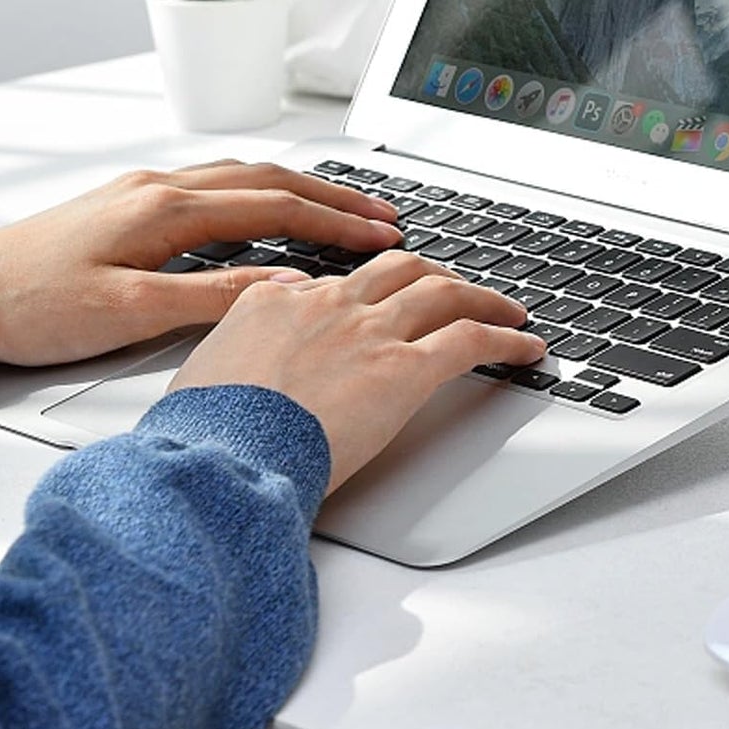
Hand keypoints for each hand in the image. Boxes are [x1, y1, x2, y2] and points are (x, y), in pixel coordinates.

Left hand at [0, 161, 402, 365]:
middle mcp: (161, 189)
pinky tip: (270, 210)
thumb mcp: (126, 312)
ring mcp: (145, 192)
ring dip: (302, 190)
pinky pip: (218, 185)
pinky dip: (263, 193)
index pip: (277, 208)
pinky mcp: (131, 205)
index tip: (381, 234)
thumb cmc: (27, 304)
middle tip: (383, 215)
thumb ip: (211, 296)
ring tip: (343, 209)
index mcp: (168, 210)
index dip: (337, 222)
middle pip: (272, 180)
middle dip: (335, 196)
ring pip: (246, 177)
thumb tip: (286, 287)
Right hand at [168, 253, 547, 491]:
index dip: (369, 293)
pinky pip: (472, 339)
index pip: (336, 283)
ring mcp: (369, 332)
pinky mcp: (404, 368)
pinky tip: (526, 348)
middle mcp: (328, 305)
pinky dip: (507, 339)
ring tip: (510, 312)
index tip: (384, 304)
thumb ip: (235, 353)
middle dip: (435, 277)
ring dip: (484, 300)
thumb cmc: (206, 436)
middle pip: (398, 270)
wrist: (221, 458)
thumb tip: (245, 358)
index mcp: (273, 302)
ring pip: (443, 293)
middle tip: (457, 291)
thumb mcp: (202, 376)